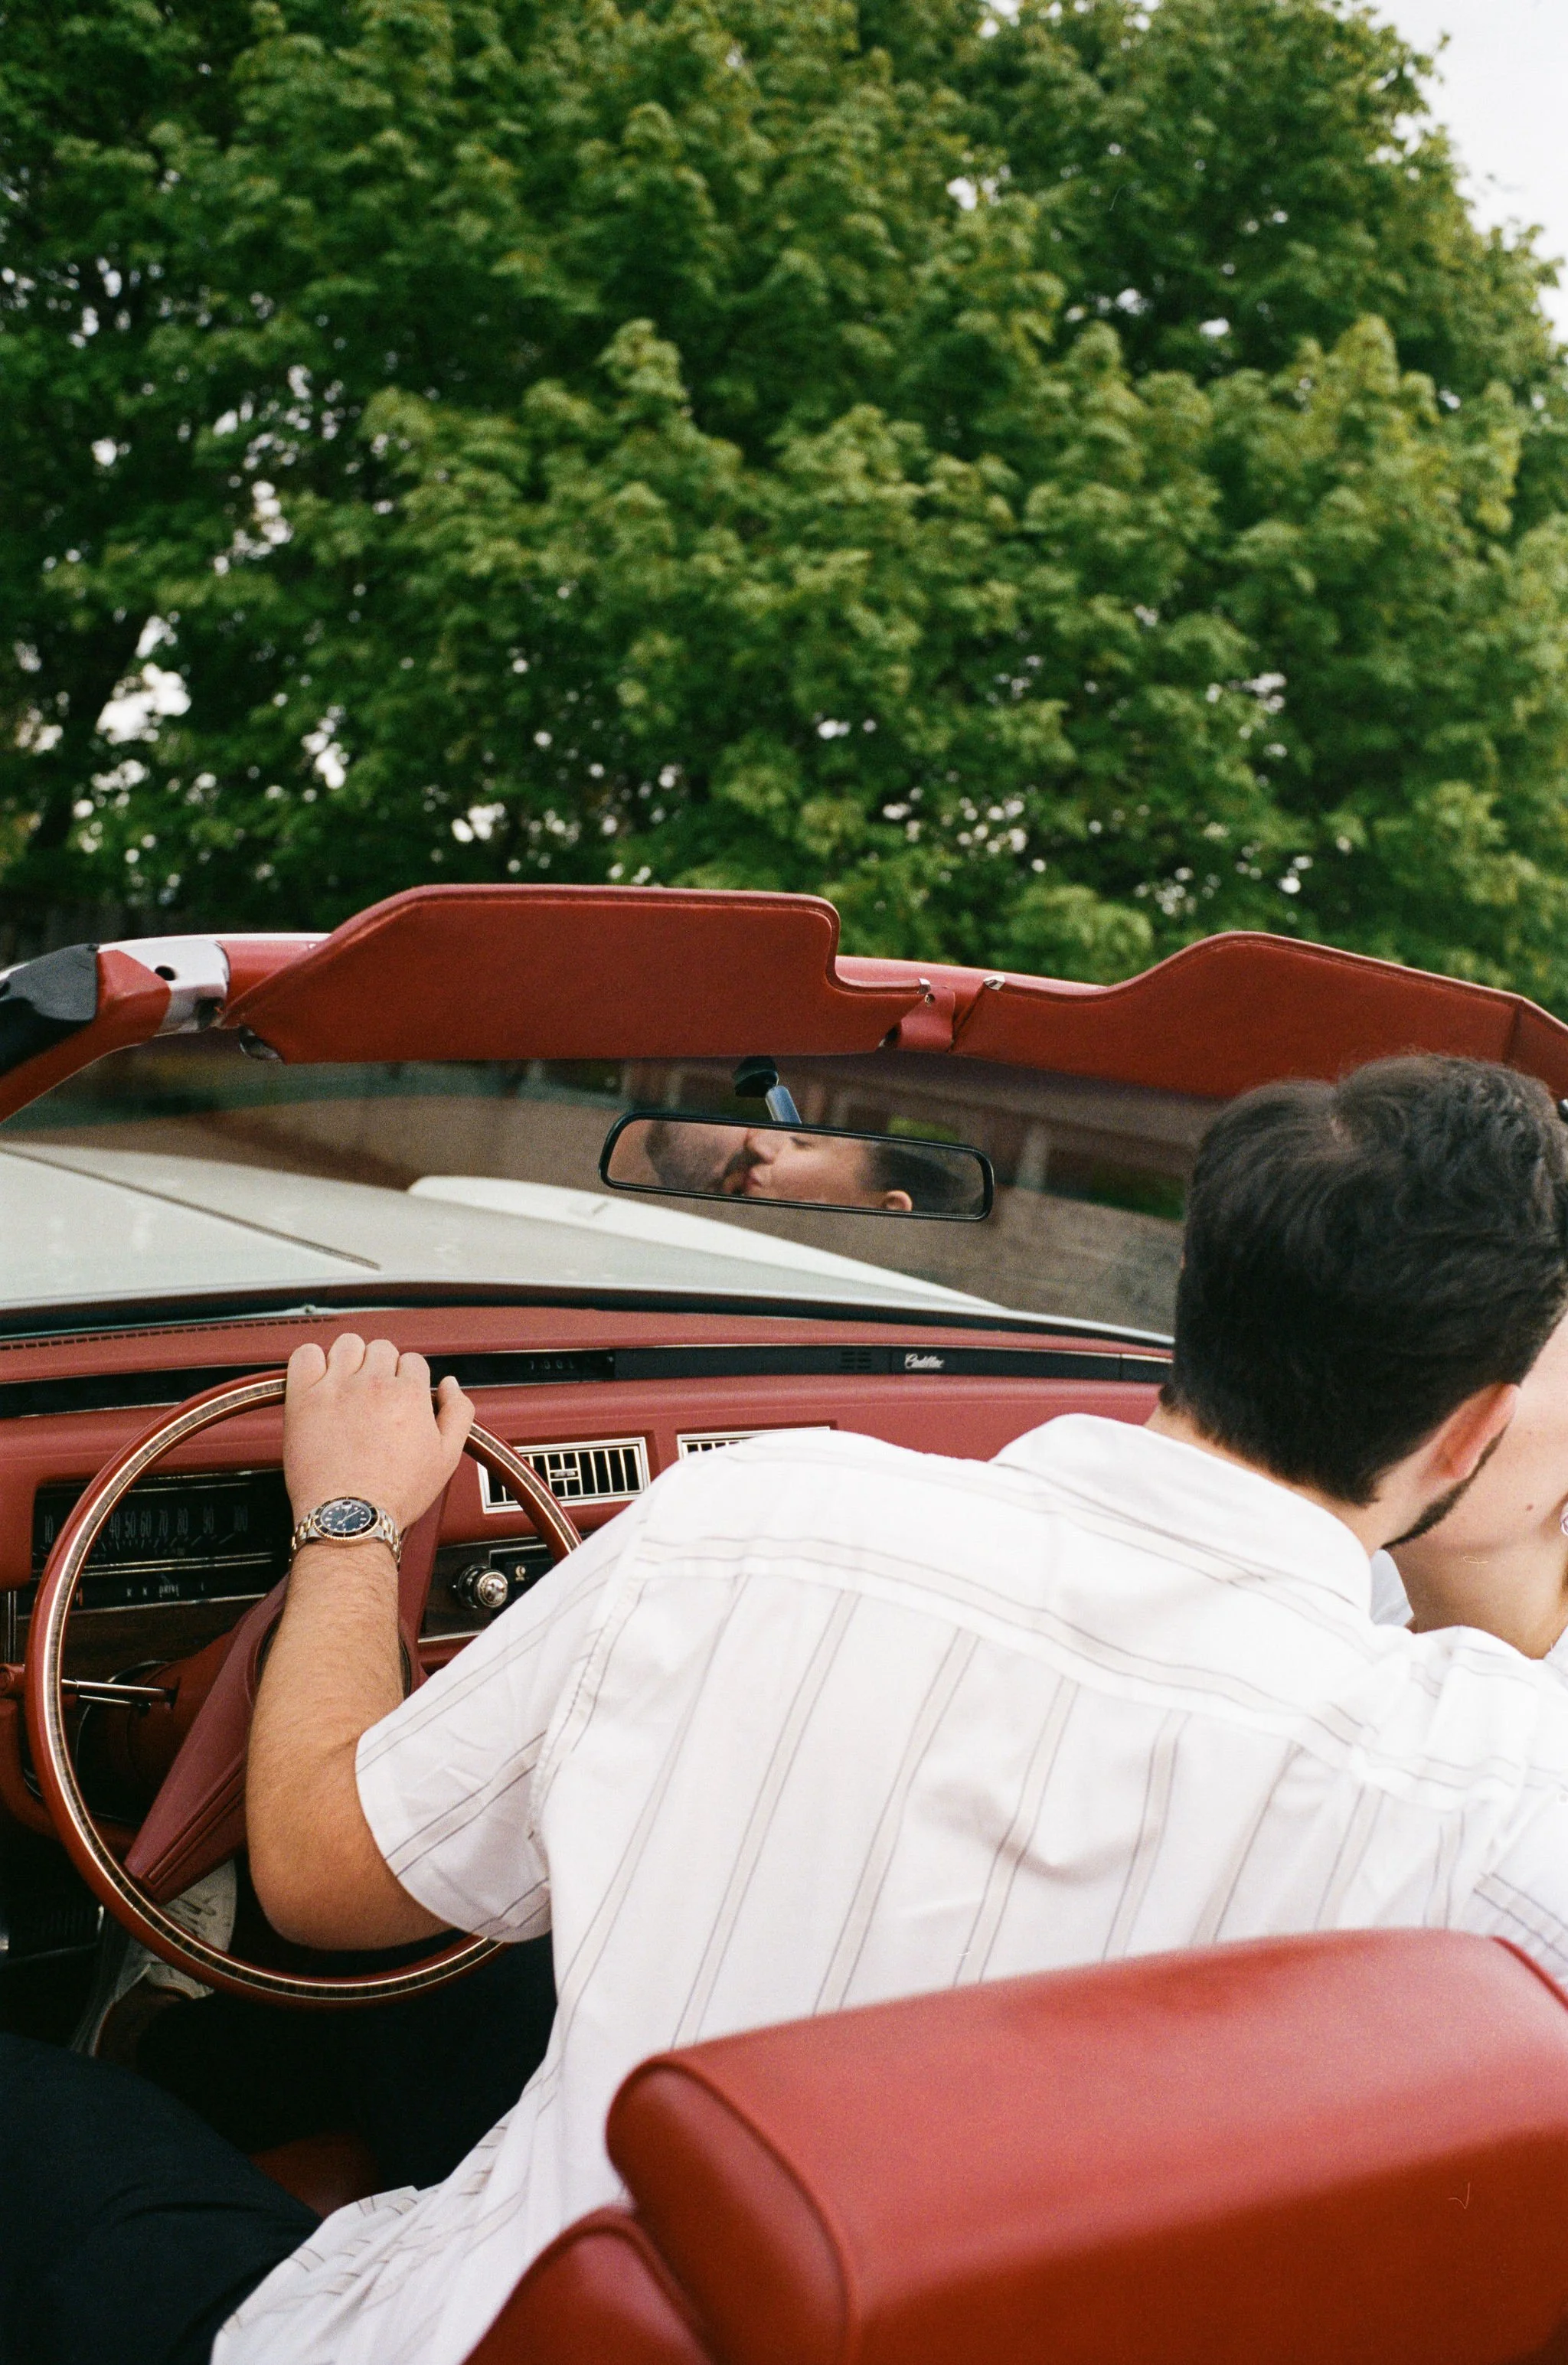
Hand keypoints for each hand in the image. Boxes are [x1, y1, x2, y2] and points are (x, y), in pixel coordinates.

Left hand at [283, 1334, 472, 1534]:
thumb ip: (458, 1412)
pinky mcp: (303, 1398)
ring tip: (348, 1386)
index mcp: (409, 1394)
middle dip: (381, 1368)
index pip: (412, 1361)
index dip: (407, 1381)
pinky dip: (312, 1361)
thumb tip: (450, 1384)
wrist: (350, 1518)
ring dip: (350, 1359)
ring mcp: (336, 1388)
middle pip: (381, 1348)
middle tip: (374, 1397)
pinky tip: (319, 1380)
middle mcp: (372, 1383)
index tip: (398, 1399)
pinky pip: (305, 1355)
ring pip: (347, 1344)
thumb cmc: (395, 1494)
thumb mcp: (447, 1458)